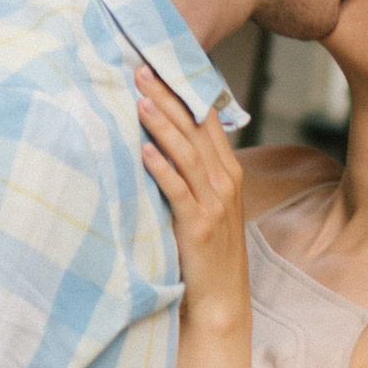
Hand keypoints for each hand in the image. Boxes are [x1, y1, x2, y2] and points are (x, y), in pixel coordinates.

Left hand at [135, 65, 246, 317]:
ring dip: (162, 124)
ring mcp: (214, 205)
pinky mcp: (198, 227)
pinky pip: (178, 190)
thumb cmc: (208, 253)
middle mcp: (225, 183)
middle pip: (195, 129)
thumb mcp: (207, 205)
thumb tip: (163, 140)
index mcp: (228, 172)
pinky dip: (161, 168)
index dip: (184, 90)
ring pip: (187, 154)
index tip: (158, 65)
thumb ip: (193, 173)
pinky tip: (144, 149)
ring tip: (139, 99)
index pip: (206, 120)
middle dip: (168, 97)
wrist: (221, 302)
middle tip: (141, 69)